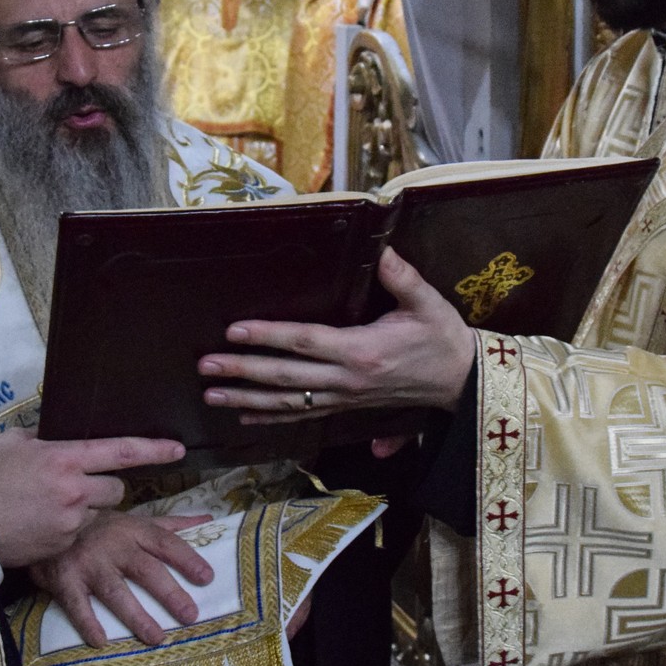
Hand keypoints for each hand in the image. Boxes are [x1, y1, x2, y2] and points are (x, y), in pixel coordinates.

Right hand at [0, 428, 183, 567]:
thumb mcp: (11, 443)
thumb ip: (43, 438)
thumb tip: (59, 432)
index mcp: (63, 457)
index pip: (120, 451)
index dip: (153, 449)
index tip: (176, 449)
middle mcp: (74, 489)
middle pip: (116, 489)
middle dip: (104, 487)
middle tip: (76, 486)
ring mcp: (70, 520)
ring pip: (97, 512)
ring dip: (84, 509)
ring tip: (47, 507)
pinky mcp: (63, 545)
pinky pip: (78, 533)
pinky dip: (66, 529)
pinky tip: (38, 524)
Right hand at [28, 512, 215, 646]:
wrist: (49, 521)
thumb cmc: (101, 525)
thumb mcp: (135, 519)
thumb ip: (171, 524)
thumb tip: (209, 519)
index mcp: (135, 531)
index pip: (166, 543)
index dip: (187, 559)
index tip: (207, 578)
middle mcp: (114, 547)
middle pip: (145, 570)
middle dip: (169, 593)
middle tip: (190, 615)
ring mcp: (89, 564)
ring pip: (115, 592)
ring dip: (136, 616)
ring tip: (157, 637)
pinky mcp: (65, 580)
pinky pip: (77, 605)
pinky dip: (88, 623)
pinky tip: (101, 642)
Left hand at [199, 247, 474, 422]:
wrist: (460, 380)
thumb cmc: (443, 338)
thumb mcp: (428, 303)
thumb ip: (403, 278)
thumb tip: (381, 250)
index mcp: (363, 352)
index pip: (305, 342)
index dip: (268, 336)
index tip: (235, 331)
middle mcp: (348, 380)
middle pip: (285, 377)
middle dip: (243, 371)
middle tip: (206, 366)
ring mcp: (345, 398)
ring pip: (287, 402)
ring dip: (247, 398)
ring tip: (212, 393)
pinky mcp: (347, 407)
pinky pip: (303, 415)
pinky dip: (271, 416)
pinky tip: (244, 414)